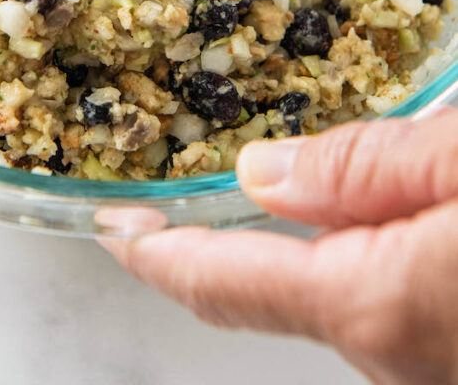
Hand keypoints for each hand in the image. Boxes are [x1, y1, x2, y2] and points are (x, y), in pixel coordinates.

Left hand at [100, 110, 457, 384]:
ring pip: (328, 290)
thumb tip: (261, 171)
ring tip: (273, 170)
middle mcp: (388, 354)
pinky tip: (365, 206)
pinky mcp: (452, 351)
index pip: (222, 282)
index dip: (152, 252)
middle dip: (214, 237)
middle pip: (264, 288)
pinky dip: (347, 252)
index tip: (108, 224)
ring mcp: (423, 364)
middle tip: (177, 173)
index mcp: (374, 301)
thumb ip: (363, 167)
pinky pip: (376, 297)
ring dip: (292, 238)